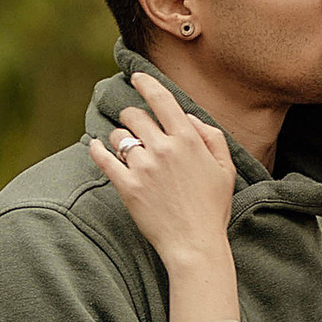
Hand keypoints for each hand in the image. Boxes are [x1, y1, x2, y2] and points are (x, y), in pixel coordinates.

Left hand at [88, 62, 238, 272]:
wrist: (195, 245)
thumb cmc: (213, 208)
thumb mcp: (225, 169)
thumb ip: (211, 137)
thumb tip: (188, 118)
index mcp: (187, 140)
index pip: (161, 99)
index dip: (146, 83)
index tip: (137, 77)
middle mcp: (163, 148)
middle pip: (135, 115)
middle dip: (133, 118)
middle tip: (136, 127)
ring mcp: (143, 167)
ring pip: (119, 136)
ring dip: (120, 138)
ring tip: (126, 149)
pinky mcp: (127, 186)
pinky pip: (103, 159)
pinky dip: (97, 150)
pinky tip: (96, 147)